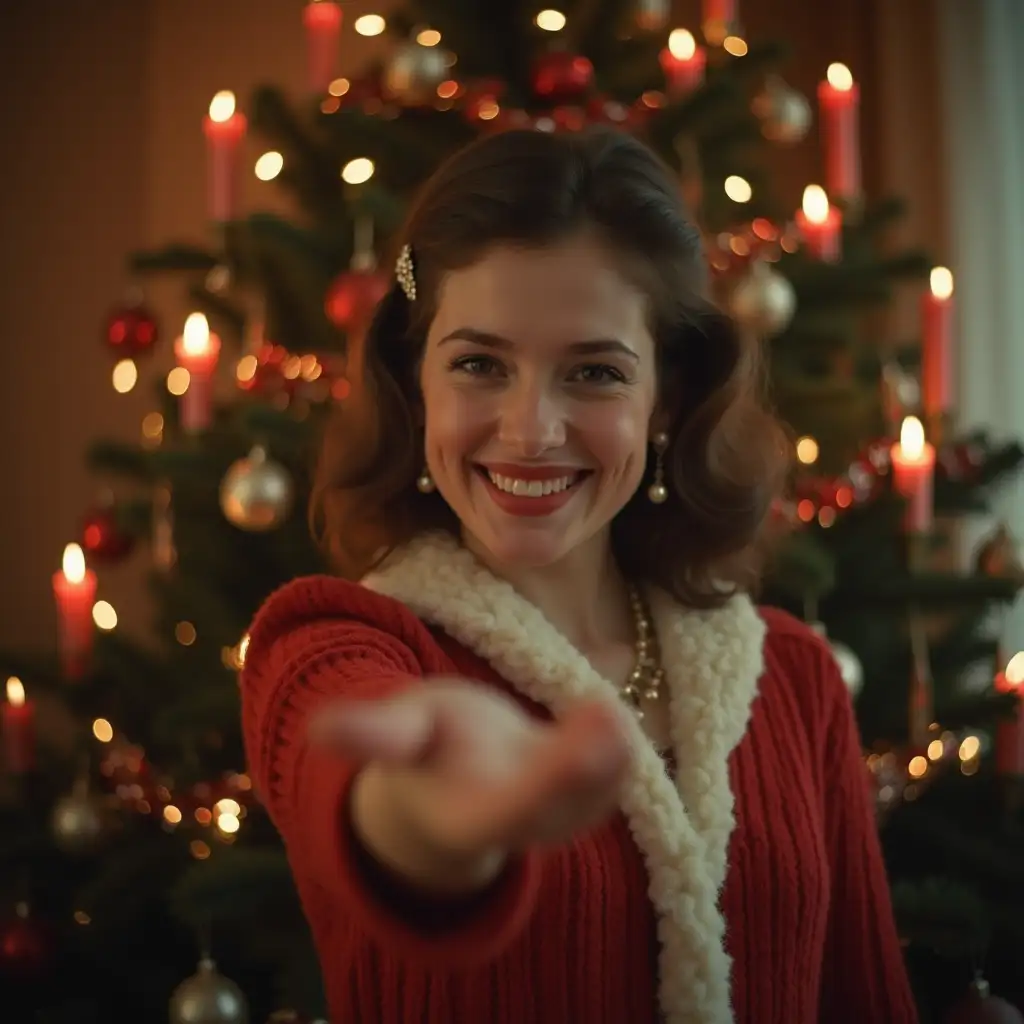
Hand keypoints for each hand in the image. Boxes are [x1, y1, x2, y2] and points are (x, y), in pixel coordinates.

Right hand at [310, 679, 631, 888]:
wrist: (459, 776)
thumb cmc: (422, 748)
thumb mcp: (400, 732)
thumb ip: (373, 734)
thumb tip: (317, 730)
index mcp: (466, 819)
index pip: (502, 811)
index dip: (531, 786)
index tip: (545, 758)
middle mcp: (518, 826)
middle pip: (553, 809)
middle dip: (580, 774)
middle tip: (607, 724)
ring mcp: (556, 816)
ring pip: (589, 800)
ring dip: (609, 765)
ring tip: (614, 715)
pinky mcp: (583, 797)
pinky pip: (606, 784)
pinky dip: (616, 755)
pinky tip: (617, 715)